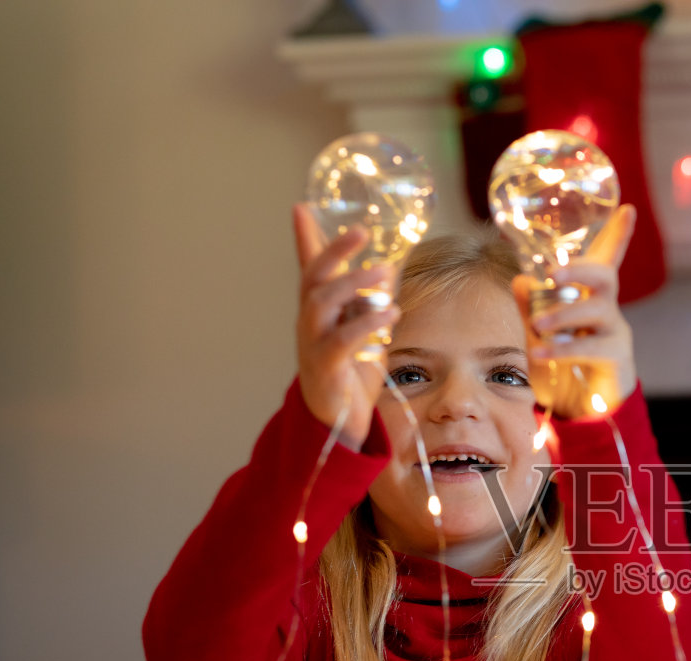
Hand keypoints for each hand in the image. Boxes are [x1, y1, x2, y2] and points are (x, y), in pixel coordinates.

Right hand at [292, 203, 398, 450]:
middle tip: (362, 232)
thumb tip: (385, 266)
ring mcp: (312, 345)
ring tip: (384, 272)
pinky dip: (365, 323)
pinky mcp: (325, 369)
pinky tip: (389, 313)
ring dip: (353, 284)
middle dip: (334, 251)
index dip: (305, 238)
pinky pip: (340, 340)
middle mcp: (309, 324)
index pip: (309, 268)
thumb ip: (367, 301)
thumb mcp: (361, 330)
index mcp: (317, 312)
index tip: (301, 206)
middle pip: (313, 278)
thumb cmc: (350, 374)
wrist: (338, 424)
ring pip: (321, 303)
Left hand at [512, 203, 637, 418]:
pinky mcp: (617, 358)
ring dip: (564, 312)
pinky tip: (540, 352)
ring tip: (537, 324)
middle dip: (581, 268)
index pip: (606, 261)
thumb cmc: (563, 371)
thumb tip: (520, 279)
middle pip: (605, 276)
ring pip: (598, 308)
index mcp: (589, 299)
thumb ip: (531, 308)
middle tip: (553, 273)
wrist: (583, 416)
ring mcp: (615, 333)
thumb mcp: (539, 337)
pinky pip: (591, 346)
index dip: (617, 235)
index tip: (628, 208)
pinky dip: (563, 347)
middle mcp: (607, 311)